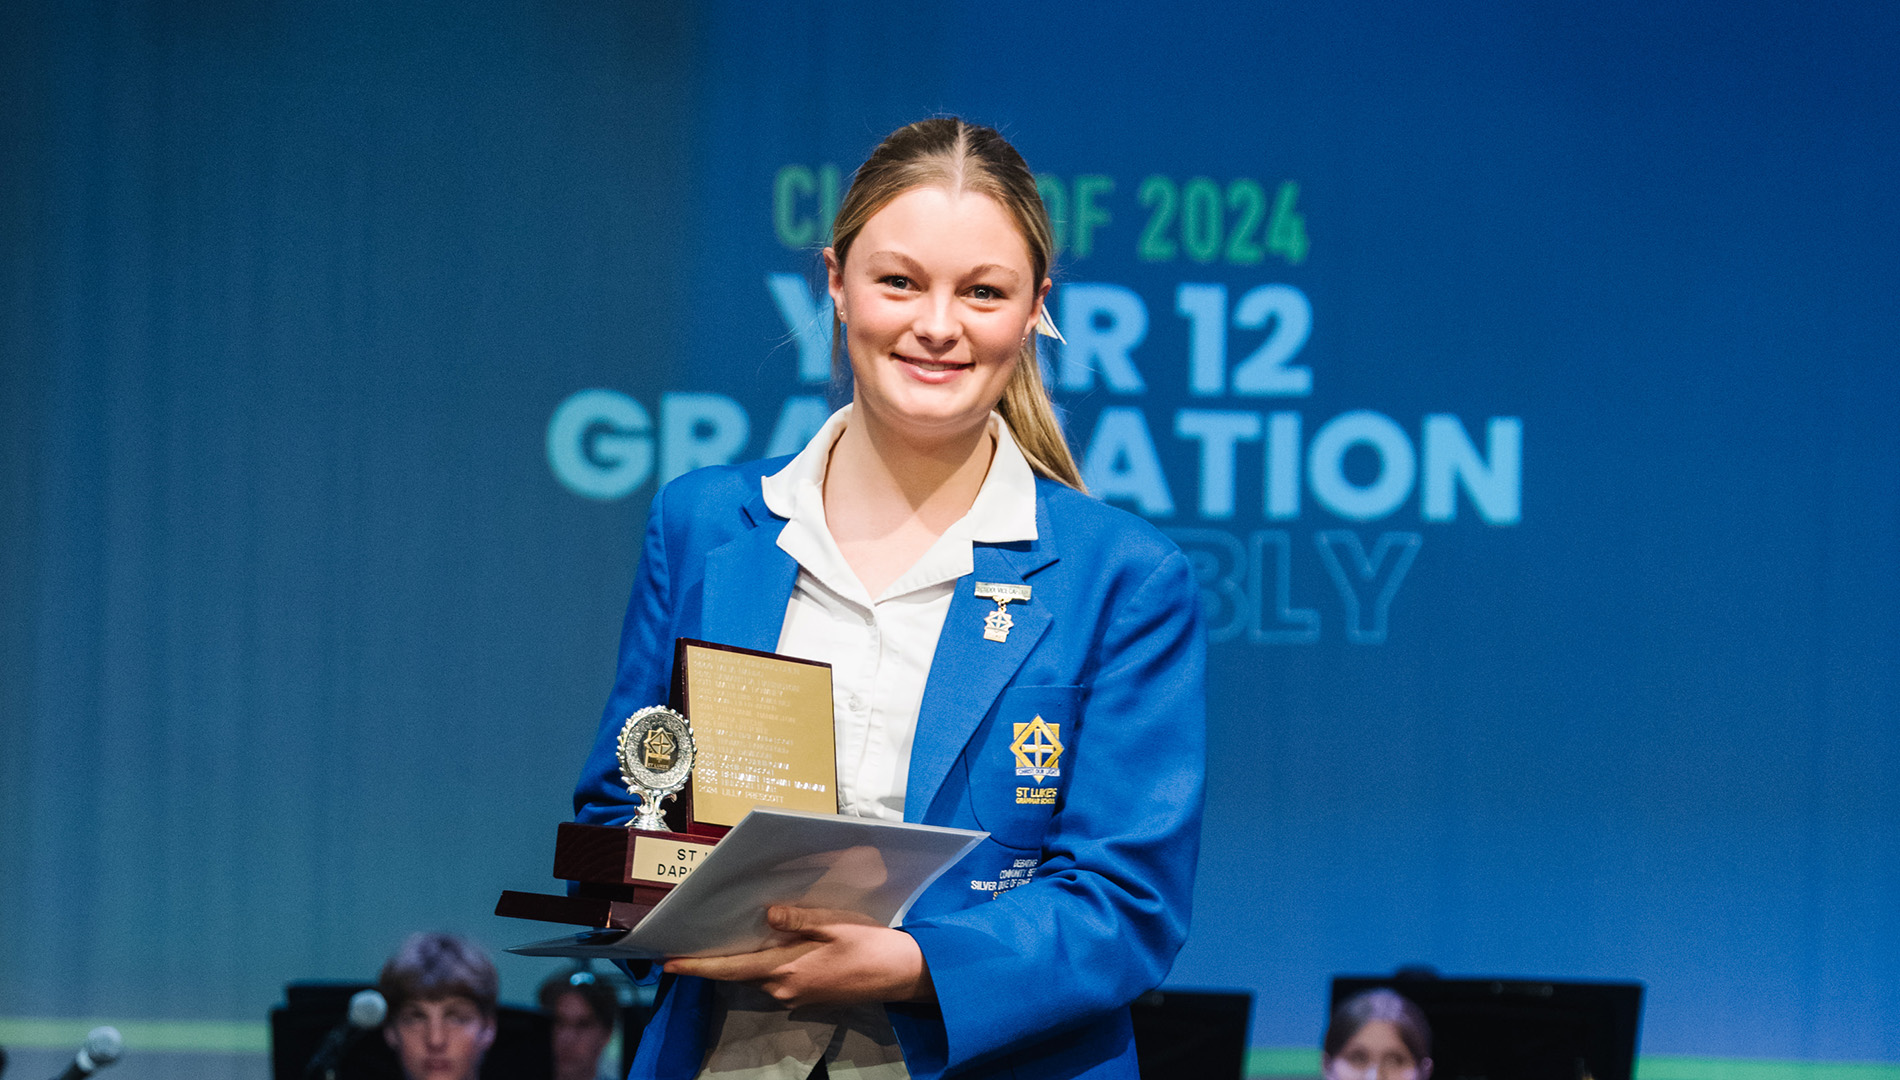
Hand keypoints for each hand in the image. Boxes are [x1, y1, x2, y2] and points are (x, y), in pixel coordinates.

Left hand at [662, 906, 936, 1007]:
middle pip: (740, 973)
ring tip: (725, 937)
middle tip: (691, 941)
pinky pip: (775, 978)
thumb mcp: (834, 925)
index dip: (698, 966)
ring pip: (758, 975)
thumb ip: (797, 920)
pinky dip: (763, 962)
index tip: (669, 963)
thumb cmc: (870, 945)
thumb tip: (766, 916)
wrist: (902, 974)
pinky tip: (766, 945)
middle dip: (716, 959)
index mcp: (786, 970)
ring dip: (742, 959)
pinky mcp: (807, 995)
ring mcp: (795, 996)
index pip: (731, 968)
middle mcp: (784, 989)